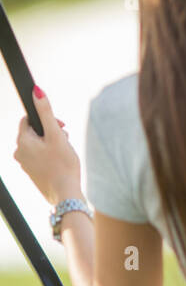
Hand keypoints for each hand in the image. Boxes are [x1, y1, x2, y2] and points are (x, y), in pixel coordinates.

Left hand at [14, 87, 82, 205]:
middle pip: (34, 132)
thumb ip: (46, 112)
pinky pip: (39, 156)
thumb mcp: (56, 134)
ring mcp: (25, 164)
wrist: (65, 194)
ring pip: (38, 144)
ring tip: (64, 153)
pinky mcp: (32, 172)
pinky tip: (60, 162)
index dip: (45, 119)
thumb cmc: (62, 165)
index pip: (28, 119)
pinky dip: (50, 155)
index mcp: (22, 142)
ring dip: (52, 143)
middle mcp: (19, 153)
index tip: (60, 127)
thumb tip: (37, 92)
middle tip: (64, 140)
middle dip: (50, 132)